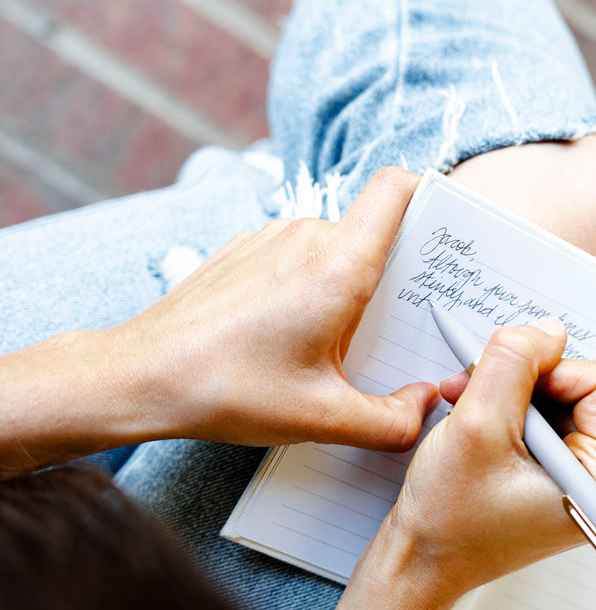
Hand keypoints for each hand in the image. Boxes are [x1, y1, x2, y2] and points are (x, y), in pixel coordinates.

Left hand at [115, 166, 437, 450]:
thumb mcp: (323, 418)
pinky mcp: (244, 250)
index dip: (428, 197)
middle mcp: (306, 236)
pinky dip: (309, 286)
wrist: (140, 374)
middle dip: (393, 273)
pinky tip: (290, 336)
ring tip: (336, 342)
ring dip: (347, 285)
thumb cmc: (227, 389)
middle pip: (373, 231)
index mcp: (338, 265)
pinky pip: (297, 255)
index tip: (442, 234)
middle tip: (395, 326)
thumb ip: (393, 420)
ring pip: (334, 246)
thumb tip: (425, 404)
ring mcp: (270, 237)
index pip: (396, 189)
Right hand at [317, 318, 595, 609]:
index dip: (547, 371)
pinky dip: (510, 408)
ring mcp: (586, 480)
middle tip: (475, 393)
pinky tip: (478, 420)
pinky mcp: (564, 474)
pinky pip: (549, 415)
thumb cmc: (449, 522)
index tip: (504, 387)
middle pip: (582, 386)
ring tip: (469, 409)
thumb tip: (547, 331)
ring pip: (560, 395)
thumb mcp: (477, 425)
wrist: (422, 562)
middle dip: (523, 383)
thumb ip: (514, 363)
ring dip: (510, 393)